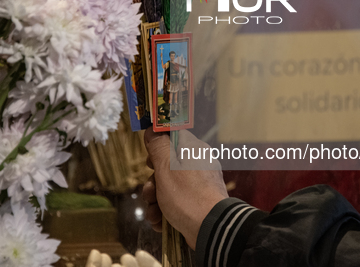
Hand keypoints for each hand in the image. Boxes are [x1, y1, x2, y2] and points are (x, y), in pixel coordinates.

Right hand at [142, 128, 227, 249]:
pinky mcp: (198, 203)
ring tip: (154, 213)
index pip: (173, 137)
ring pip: (169, 186)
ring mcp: (199, 185)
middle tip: (150, 192)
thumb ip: (158, 146)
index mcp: (194, 150)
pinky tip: (160, 222)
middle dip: (153, 182)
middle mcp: (198, 164)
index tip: (149, 160)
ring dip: (156, 200)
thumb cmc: (186, 195)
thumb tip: (153, 129)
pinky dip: (166, 211)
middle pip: (167, 165)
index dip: (157, 147)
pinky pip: (177, 201)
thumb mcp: (166, 167)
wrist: (211, 230)